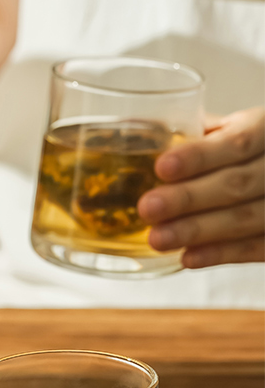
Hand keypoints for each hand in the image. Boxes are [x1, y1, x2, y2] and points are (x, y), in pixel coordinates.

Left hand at [138, 107, 264, 267]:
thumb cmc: (245, 151)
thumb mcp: (229, 130)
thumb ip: (194, 134)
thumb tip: (135, 133)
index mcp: (264, 130)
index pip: (236, 142)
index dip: (199, 157)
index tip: (162, 167)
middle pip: (236, 184)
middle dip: (188, 198)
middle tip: (147, 208)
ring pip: (245, 219)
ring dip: (198, 230)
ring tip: (157, 238)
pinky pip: (255, 248)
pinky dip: (220, 254)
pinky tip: (188, 258)